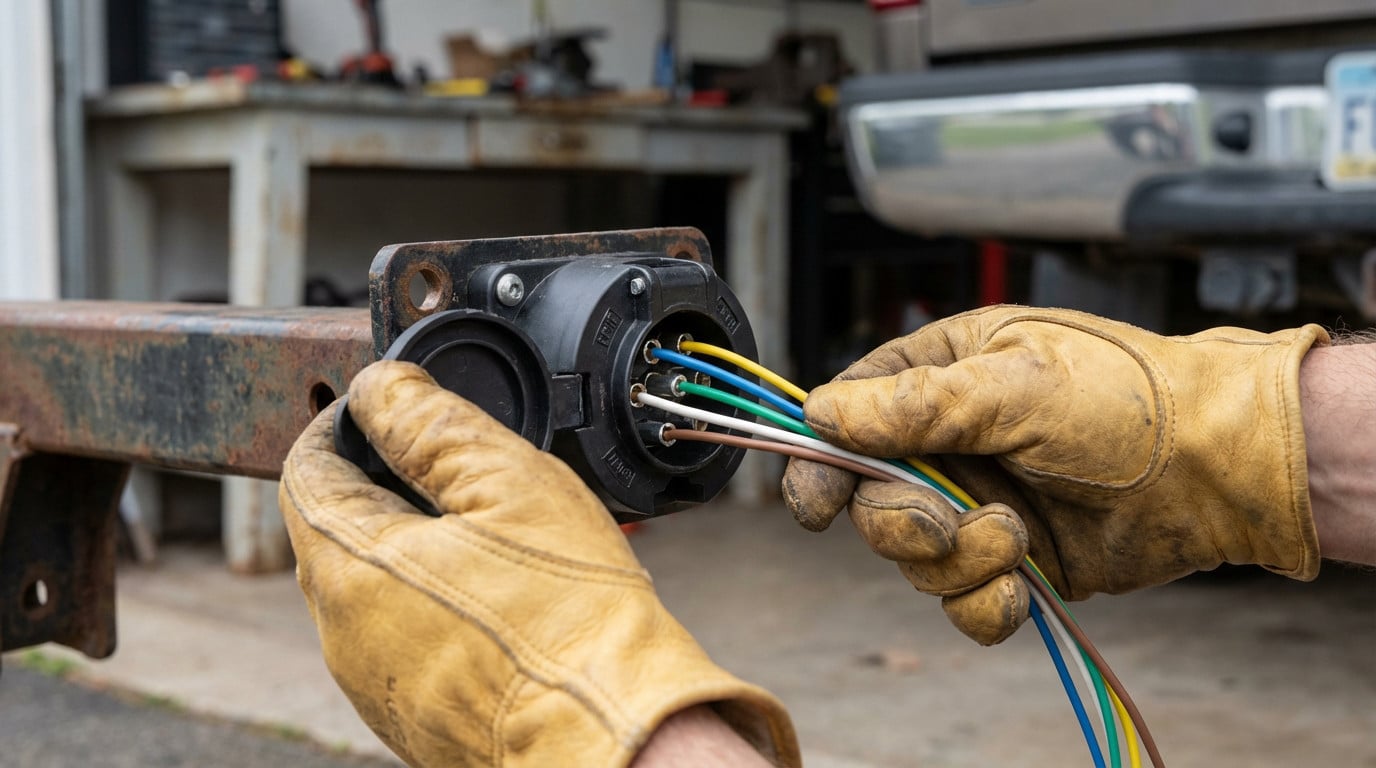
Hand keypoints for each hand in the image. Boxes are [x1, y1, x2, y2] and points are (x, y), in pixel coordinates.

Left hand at [280, 361, 796, 767]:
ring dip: (419, 545)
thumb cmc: (572, 623)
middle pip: (339, 528)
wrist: (617, 739)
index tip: (390, 407)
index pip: (306, 468)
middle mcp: (343, 634)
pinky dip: (441, 601)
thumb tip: (382, 386)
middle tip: (459, 465)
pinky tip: (506, 596)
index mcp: (350, 567)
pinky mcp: (414, 718)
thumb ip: (432, 422)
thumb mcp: (509, 484)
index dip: (344, 422)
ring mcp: (376, 685)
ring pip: (376, 586)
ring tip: (497, 534)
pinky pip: (409, 637)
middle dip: (388, 483)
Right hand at [783, 306, 1327, 644]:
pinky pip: (961, 599)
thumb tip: (822, 414)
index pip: (849, 413)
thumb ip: (912, 406)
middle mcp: (950, 439)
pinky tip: (1020, 586)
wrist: (1217, 469)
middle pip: (870, 499)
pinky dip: (983, 604)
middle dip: (902, 522)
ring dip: (958, 560)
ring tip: (1017, 538)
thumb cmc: (1128, 400)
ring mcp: (979, 500)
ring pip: (914, 557)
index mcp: (942, 372)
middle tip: (943, 523)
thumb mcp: (1014, 387)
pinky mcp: (1012, 558)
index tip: (815, 503)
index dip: (823, 459)